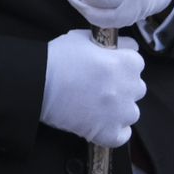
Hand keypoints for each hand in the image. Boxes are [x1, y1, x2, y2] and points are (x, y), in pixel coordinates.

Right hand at [40, 29, 146, 146]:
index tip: (107, 68)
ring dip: (117, 109)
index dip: (120, 65)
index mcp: (127, 63)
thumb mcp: (85, 39)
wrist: (37, 84)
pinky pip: (122, 135)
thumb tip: (130, 46)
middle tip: (97, 86)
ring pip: (130, 112)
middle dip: (121, 87)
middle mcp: (129, 88)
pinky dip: (113, 131)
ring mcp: (121, 112)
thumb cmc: (58, 59)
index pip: (136, 64)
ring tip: (95, 105)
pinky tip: (98, 122)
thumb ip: (113, 43)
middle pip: (135, 88)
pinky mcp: (109, 132)